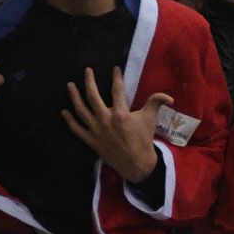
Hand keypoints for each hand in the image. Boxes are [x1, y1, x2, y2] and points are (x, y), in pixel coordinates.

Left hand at [62, 68, 166, 183]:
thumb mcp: (150, 119)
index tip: (115, 69)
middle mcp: (105, 119)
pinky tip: (64, 111)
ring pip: (81, 110)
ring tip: (70, 85)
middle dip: (89, 81)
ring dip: (74, 96)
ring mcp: (96, 130)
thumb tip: (169, 96)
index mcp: (120, 113)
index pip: (116, 90)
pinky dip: (69, 120)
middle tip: (87, 70)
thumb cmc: (143, 140)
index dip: (116, 77)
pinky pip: (77, 129)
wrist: (136, 164)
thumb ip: (156, 103)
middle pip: (92, 96)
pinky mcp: (91, 140)